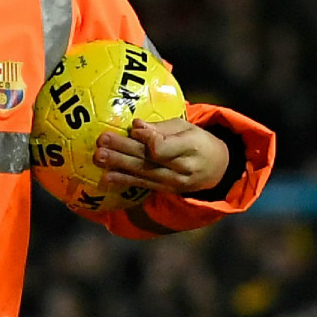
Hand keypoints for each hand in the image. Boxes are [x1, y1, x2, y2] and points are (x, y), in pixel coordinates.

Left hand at [94, 118, 229, 195]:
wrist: (217, 170)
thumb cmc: (199, 142)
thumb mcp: (187, 128)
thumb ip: (162, 128)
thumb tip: (136, 125)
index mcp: (190, 146)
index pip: (165, 147)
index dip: (148, 139)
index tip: (134, 129)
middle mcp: (181, 168)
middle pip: (148, 159)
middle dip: (123, 150)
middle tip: (102, 141)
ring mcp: (172, 182)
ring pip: (142, 173)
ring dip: (118, 165)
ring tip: (99, 157)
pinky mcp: (164, 190)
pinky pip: (142, 185)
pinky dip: (123, 181)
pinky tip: (106, 178)